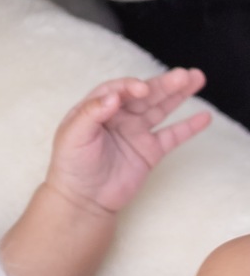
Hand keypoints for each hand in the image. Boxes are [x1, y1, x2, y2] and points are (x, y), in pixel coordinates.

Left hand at [46, 68, 210, 216]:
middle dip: (164, 84)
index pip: (118, 90)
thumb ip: (91, 113)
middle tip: (184, 75)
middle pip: (145, 95)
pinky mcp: (150, 151)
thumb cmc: (71, 165)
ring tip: (197, 78)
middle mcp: (120, 116)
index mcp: (98, 108)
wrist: (83, 200)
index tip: (142, 89)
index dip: (131, 87)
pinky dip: (188, 127)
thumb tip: (114, 96)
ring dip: (179, 94)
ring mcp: (137, 132)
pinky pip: (172, 136)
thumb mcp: (73, 136)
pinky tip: (204, 116)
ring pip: (161, 109)